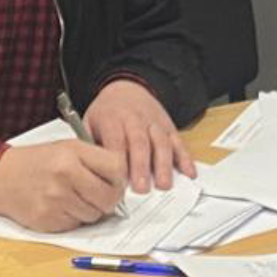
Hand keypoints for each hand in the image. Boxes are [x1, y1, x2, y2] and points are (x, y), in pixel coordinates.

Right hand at [0, 140, 126, 232]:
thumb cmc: (36, 162)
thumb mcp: (66, 148)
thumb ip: (95, 160)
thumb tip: (124, 183)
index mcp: (72, 154)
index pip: (117, 169)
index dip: (119, 178)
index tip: (114, 180)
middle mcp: (65, 176)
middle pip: (109, 198)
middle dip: (109, 199)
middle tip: (99, 194)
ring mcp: (56, 201)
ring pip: (94, 215)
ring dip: (90, 210)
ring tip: (73, 196)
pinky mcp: (48, 221)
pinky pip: (76, 225)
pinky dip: (73, 218)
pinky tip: (59, 205)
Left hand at [85, 78, 196, 193]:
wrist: (127, 87)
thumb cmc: (107, 112)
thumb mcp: (90, 121)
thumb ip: (89, 145)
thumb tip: (87, 172)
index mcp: (112, 118)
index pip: (115, 140)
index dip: (117, 161)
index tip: (117, 182)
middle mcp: (135, 119)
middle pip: (139, 142)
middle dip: (141, 166)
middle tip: (142, 189)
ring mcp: (154, 123)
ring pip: (161, 143)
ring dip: (164, 165)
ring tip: (164, 185)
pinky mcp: (169, 127)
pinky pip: (179, 142)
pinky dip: (185, 158)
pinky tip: (188, 173)